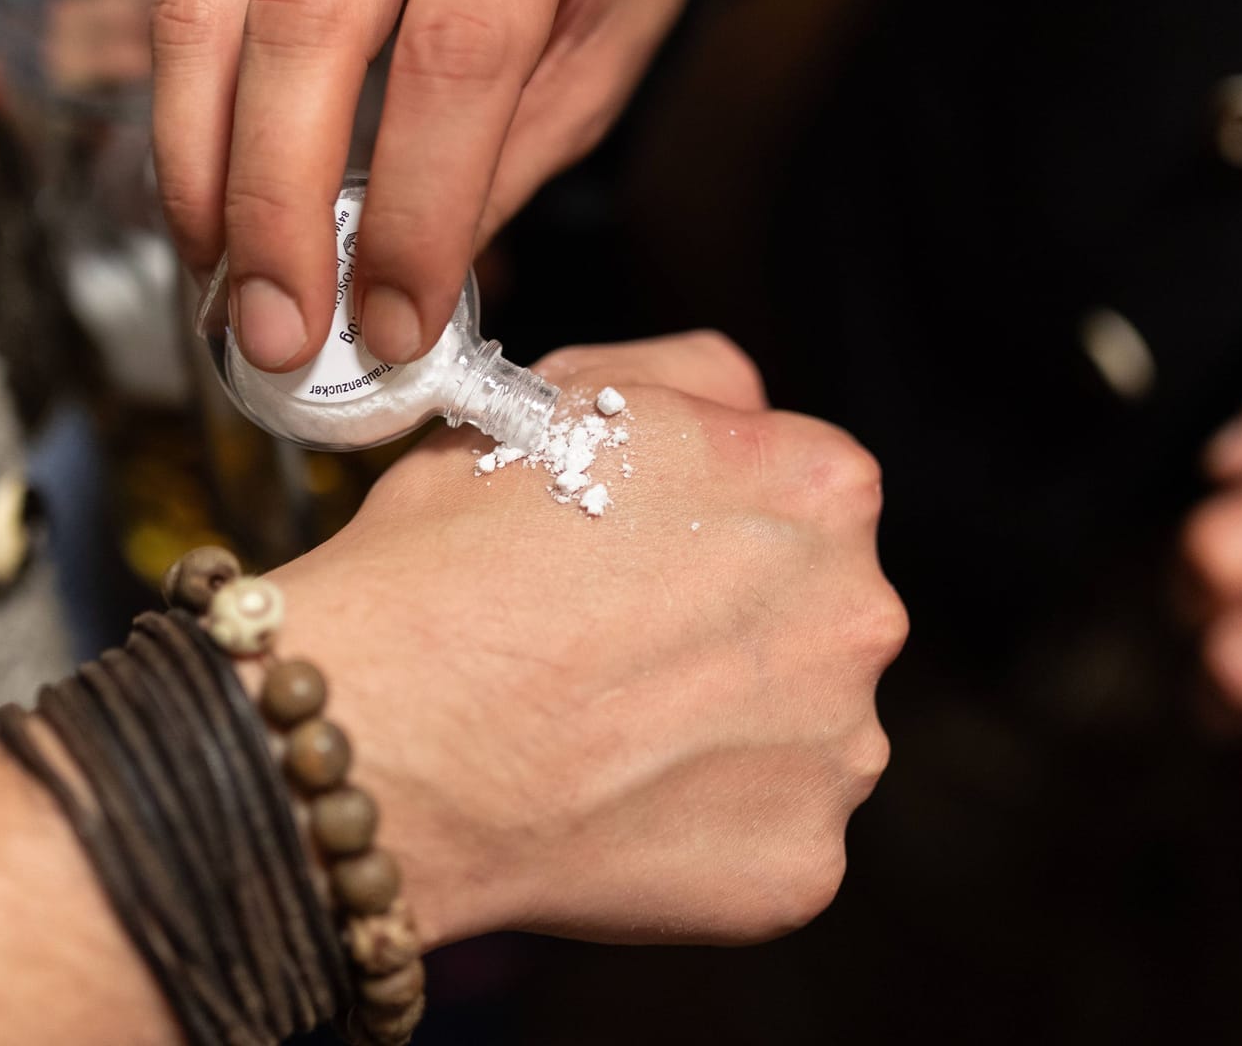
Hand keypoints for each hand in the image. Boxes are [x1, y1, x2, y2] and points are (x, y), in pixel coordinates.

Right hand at [151, 0, 689, 368]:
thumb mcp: (605, 39)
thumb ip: (513, 149)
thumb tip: (417, 285)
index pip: (456, 58)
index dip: (418, 206)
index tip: (397, 324)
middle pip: (304, 28)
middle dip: (277, 206)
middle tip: (278, 332)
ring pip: (203, 10)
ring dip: (198, 168)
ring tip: (221, 281)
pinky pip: (183, 4)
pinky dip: (183, 120)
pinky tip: (209, 206)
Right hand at [269, 332, 902, 945]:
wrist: (382, 735)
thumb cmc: (447, 564)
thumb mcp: (559, 402)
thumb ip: (689, 379)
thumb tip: (745, 406)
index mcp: (820, 485)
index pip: (803, 492)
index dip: (709, 521)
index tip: (640, 558)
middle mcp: (859, 613)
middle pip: (813, 613)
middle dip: (729, 629)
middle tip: (609, 653)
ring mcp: (840, 749)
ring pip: (798, 730)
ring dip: (724, 732)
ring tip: (601, 737)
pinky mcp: (801, 861)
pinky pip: (767, 836)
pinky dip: (703, 829)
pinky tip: (612, 808)